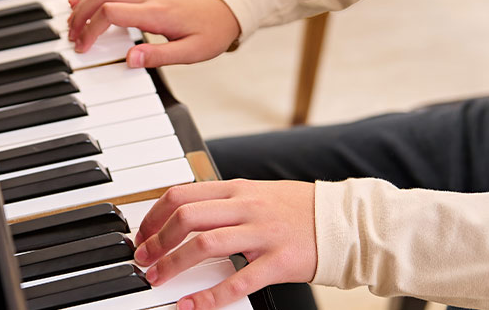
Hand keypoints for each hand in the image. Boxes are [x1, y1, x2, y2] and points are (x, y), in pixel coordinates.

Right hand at [66, 0, 240, 67]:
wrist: (230, 6)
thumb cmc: (214, 29)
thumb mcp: (193, 52)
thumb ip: (160, 56)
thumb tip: (130, 60)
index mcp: (157, 12)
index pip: (111, 13)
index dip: (91, 29)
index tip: (83, 47)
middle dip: (80, 14)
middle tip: (71, 35)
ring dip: (84, 1)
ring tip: (71, 20)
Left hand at [132, 179, 316, 309]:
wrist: (346, 223)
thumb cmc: (299, 211)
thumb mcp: (257, 194)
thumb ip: (224, 201)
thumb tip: (184, 214)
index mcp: (237, 189)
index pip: (181, 194)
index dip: (154, 216)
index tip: (142, 236)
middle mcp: (246, 207)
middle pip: (186, 217)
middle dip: (156, 241)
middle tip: (143, 260)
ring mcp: (262, 233)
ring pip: (205, 244)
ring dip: (173, 264)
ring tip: (157, 278)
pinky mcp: (278, 261)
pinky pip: (237, 281)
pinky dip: (209, 296)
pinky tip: (191, 305)